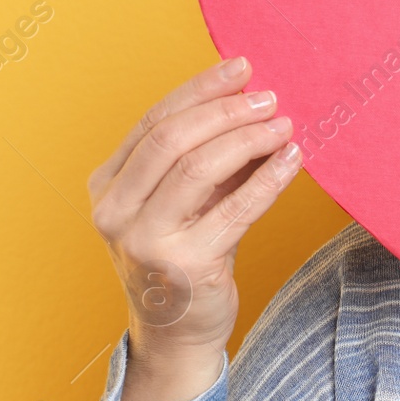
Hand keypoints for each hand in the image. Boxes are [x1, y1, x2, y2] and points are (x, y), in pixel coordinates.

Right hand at [87, 56, 301, 400]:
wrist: (177, 333)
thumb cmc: (184, 255)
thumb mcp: (181, 202)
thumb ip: (203, 156)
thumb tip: (252, 100)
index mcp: (106, 185)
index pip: (153, 121)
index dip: (200, 89)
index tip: (242, 67)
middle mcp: (115, 211)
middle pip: (172, 138)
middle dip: (226, 110)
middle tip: (270, 97)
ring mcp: (145, 240)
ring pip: (199, 167)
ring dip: (249, 139)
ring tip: (285, 125)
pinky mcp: (185, 265)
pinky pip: (237, 208)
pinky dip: (269, 178)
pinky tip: (293, 160)